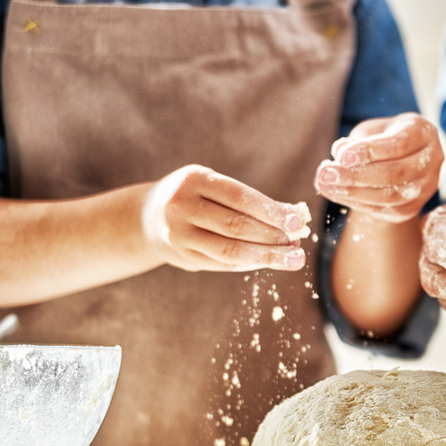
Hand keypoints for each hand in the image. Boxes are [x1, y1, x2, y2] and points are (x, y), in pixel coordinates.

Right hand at [142, 165, 308, 271]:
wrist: (147, 217)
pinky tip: (268, 262)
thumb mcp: (214, 186)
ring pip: (230, 251)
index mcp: (194, 180)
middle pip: (236, 227)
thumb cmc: (196, 197)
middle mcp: (181, 206)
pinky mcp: (182, 257)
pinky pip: (223, 264)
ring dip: (266, 256)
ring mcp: (179, 234)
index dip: (270, 211)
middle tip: (298, 244)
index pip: (239, 197)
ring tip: (292, 258)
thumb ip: (248, 201)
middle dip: (272, 237)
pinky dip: (250, 264)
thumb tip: (294, 217)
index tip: (297, 222)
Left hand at [314, 113, 443, 222]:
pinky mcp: (413, 208)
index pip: (397, 145)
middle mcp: (432, 161)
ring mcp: (426, 187)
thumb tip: (338, 153)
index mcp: (423, 133)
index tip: (340, 156)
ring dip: (353, 193)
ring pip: (390, 196)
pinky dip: (358, 203)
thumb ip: (358, 140)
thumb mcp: (373, 129)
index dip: (368, 151)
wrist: (405, 157)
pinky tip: (337, 194)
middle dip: (356, 176)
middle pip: (394, 174)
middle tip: (326, 173)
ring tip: (325, 184)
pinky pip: (386, 210)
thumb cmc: (385, 137)